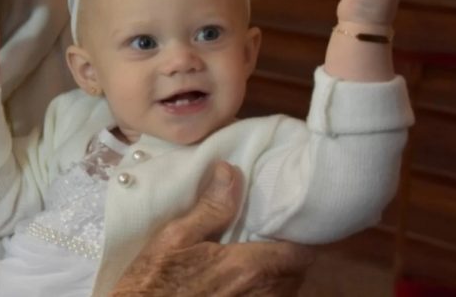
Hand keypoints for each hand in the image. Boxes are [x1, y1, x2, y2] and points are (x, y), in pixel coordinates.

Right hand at [111, 162, 313, 295]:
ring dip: (275, 271)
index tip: (282, 217)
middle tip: (264, 230)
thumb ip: (210, 208)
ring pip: (285, 287)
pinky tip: (240, 278)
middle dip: (285, 249)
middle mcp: (263, 293)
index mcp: (250, 267)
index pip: (300, 250)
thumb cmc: (156, 281)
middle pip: (296, 270)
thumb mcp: (175, 239)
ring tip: (253, 251)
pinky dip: (263, 287)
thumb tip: (231, 171)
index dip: (296, 233)